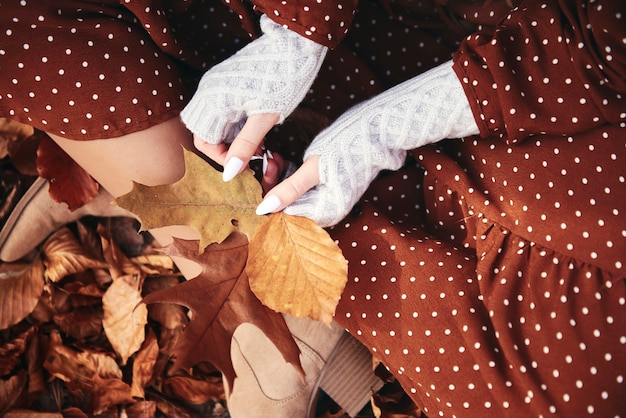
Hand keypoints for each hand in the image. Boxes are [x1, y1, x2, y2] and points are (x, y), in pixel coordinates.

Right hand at [180, 15, 326, 179]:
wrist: (295, 45)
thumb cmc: (283, 79)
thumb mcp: (265, 118)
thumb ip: (245, 146)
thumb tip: (230, 173)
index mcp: (214, 99)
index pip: (204, 141)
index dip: (224, 157)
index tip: (247, 163)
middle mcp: (208, 91)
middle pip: (205, 132)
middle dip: (226, 148)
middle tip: (253, 154)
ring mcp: (216, 84)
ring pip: (215, 123)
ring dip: (233, 138)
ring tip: (259, 144)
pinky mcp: (226, 81)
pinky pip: (222, 110)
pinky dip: (236, 124)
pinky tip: (257, 129)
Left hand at [256, 61, 480, 226]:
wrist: (378, 130)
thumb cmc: (346, 147)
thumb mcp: (314, 167)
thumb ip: (289, 189)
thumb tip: (263, 210)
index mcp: (326, 213)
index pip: (288, 214)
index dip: (271, 195)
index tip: (265, 170)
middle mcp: (330, 211)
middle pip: (291, 205)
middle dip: (276, 184)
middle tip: (270, 159)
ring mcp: (332, 199)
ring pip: (296, 194)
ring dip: (283, 177)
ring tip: (276, 156)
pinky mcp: (332, 187)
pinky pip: (305, 187)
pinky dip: (293, 174)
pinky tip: (285, 160)